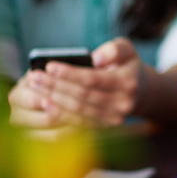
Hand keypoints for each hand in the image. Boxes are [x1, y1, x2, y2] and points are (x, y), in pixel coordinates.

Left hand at [21, 38, 144, 127]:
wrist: (142, 91)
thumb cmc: (127, 65)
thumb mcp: (127, 49)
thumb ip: (114, 49)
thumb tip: (95, 58)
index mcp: (128, 82)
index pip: (93, 79)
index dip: (69, 74)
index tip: (49, 66)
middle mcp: (124, 103)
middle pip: (82, 96)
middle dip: (55, 86)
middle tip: (34, 77)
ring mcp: (115, 119)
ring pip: (78, 110)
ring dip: (54, 99)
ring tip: (36, 88)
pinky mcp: (106, 128)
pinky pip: (79, 122)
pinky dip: (60, 113)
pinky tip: (46, 103)